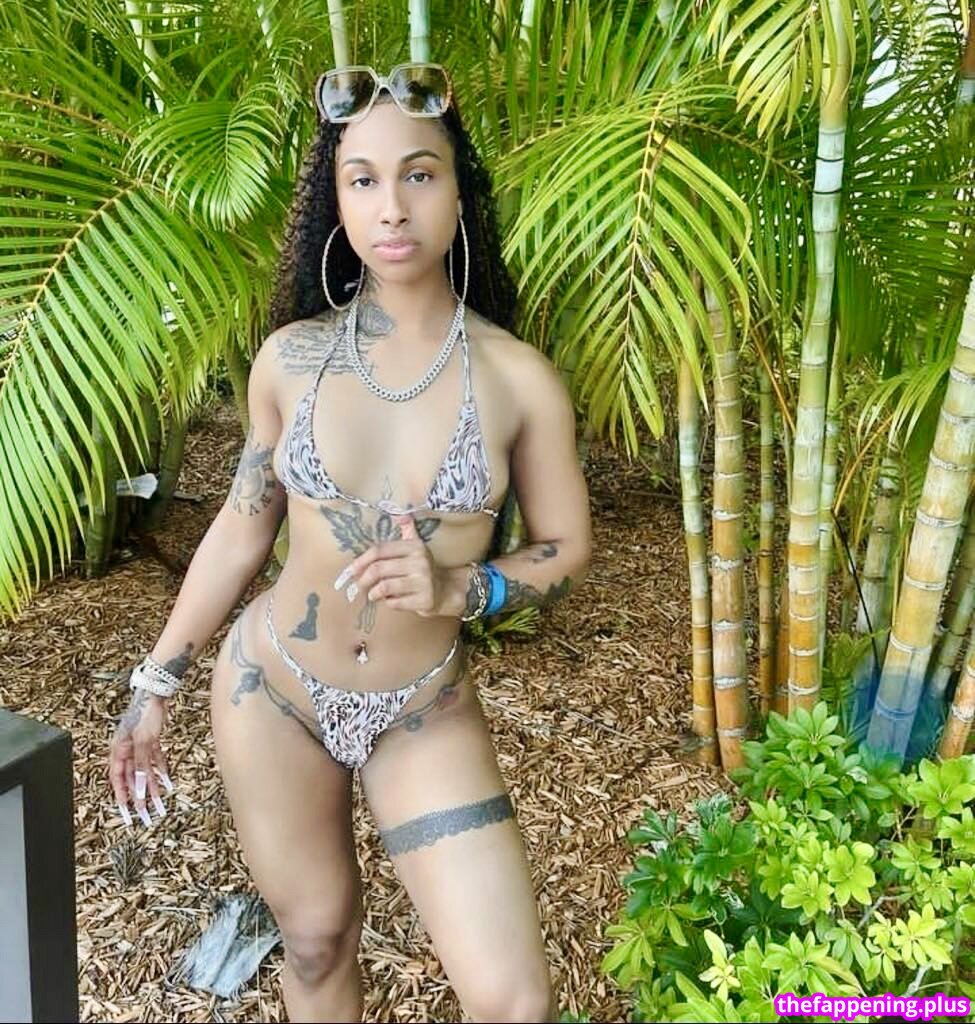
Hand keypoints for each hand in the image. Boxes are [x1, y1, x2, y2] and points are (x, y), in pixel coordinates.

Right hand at [108, 687, 173, 827]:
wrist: (156, 694)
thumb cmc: (144, 714)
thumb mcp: (143, 742)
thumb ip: (140, 764)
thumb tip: (138, 785)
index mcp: (118, 750)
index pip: (117, 778)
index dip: (121, 794)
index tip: (126, 810)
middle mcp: (127, 750)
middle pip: (131, 777)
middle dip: (138, 795)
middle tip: (145, 812)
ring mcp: (139, 745)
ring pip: (144, 770)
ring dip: (151, 785)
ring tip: (159, 801)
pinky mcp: (150, 741)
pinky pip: (154, 760)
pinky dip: (160, 770)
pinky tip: (166, 781)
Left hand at [334, 514, 446, 616]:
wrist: (444, 591)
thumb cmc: (421, 569)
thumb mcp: (416, 547)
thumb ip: (407, 530)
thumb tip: (400, 514)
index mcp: (415, 547)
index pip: (379, 550)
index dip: (361, 560)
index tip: (351, 570)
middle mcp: (421, 562)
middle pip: (378, 569)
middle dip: (363, 579)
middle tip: (359, 585)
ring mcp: (424, 582)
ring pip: (384, 587)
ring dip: (373, 593)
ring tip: (372, 594)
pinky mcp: (425, 600)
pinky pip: (394, 603)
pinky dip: (387, 603)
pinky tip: (390, 600)